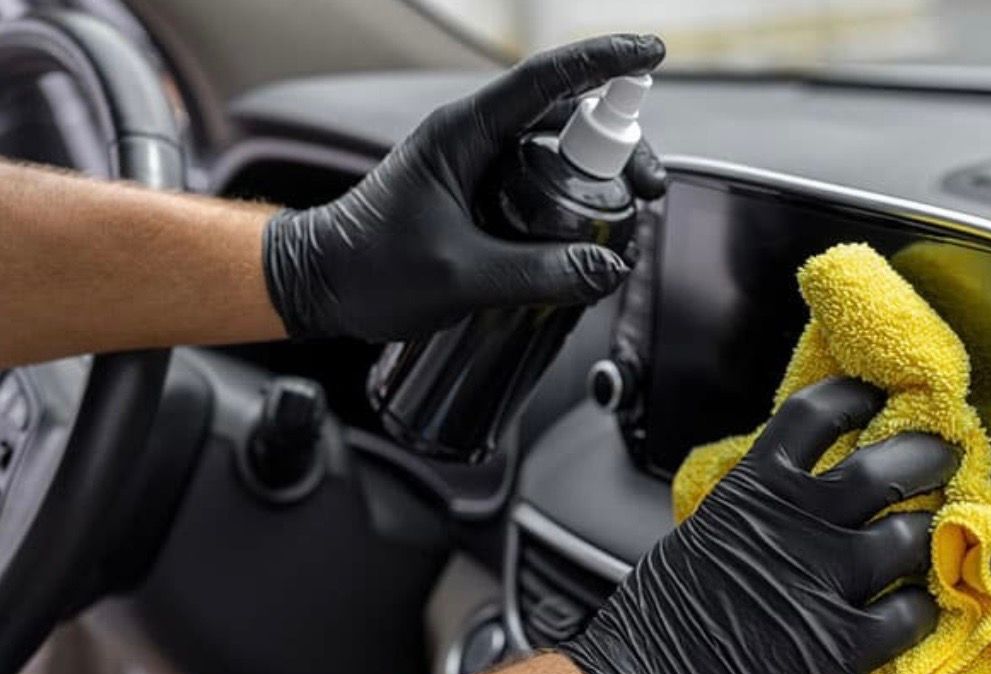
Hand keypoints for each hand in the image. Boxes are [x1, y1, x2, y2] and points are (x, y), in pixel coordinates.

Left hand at [262, 34, 666, 340]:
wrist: (322, 286)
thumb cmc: (372, 271)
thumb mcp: (460, 276)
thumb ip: (538, 273)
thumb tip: (608, 268)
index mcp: (461, 133)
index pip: (544, 80)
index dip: (602, 62)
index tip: (650, 53)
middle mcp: (473, 137)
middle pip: (565, 117)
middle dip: (618, 144)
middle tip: (650, 189)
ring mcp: (477, 164)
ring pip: (556, 151)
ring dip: (599, 175)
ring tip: (628, 217)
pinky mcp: (480, 193)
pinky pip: (539, 182)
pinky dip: (573, 198)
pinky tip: (590, 231)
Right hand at [562, 378, 958, 673]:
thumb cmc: (657, 623)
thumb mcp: (701, 534)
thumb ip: (754, 509)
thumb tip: (787, 498)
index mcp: (755, 490)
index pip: (819, 414)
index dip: (859, 397)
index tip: (880, 397)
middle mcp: (799, 524)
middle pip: (888, 465)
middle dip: (928, 455)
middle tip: (945, 457)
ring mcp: (827, 581)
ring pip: (913, 536)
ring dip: (931, 536)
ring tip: (936, 539)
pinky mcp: (846, 645)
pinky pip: (913, 612)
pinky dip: (923, 609)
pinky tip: (916, 611)